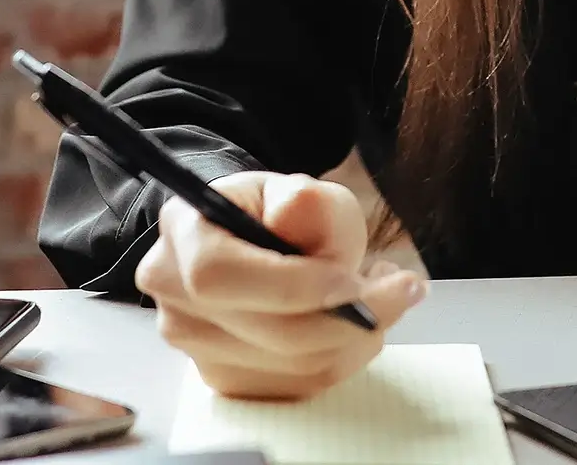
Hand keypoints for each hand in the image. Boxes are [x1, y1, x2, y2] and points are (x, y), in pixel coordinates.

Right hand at [135, 171, 428, 399]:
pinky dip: (344, 356)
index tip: (355, 281)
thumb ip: (305, 202)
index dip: (294, 286)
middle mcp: (175, 298)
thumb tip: (298, 217)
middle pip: (268, 333)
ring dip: (357, 337)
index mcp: (182, 235)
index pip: (220, 277)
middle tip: (400, 288)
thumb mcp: (298, 190)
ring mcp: (195, 348)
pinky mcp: (227, 381)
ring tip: (380, 295)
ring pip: (295, 367)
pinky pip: (301, 386)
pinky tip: (354, 322)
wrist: (251, 243)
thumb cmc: (275, 214)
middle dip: (350, 317)